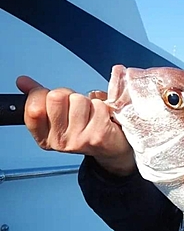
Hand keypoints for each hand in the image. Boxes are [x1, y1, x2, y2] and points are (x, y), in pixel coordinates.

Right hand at [15, 76, 134, 175]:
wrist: (113, 148)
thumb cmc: (87, 129)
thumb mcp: (59, 116)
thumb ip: (40, 98)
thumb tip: (23, 82)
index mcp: (45, 137)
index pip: (33, 107)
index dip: (43, 94)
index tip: (56, 99)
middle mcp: (59, 142)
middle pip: (56, 97)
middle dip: (69, 95)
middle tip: (78, 108)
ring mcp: (79, 140)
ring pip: (78, 99)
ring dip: (88, 102)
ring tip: (92, 115)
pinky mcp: (98, 136)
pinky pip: (97, 105)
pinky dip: (103, 106)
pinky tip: (104, 118)